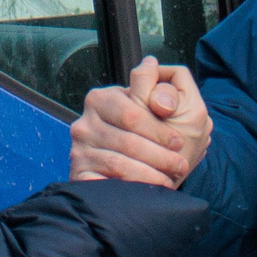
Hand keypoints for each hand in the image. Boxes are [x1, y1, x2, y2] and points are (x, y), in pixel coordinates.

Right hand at [71, 57, 211, 187]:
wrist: (128, 179)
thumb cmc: (149, 137)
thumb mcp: (161, 109)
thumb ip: (159, 87)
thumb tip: (151, 65)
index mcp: (102, 98)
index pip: (132, 113)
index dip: (158, 129)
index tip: (178, 142)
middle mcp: (84, 122)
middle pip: (127, 140)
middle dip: (159, 155)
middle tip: (179, 165)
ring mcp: (79, 148)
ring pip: (118, 163)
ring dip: (150, 174)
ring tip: (169, 180)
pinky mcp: (77, 173)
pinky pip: (104, 182)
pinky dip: (129, 187)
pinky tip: (146, 191)